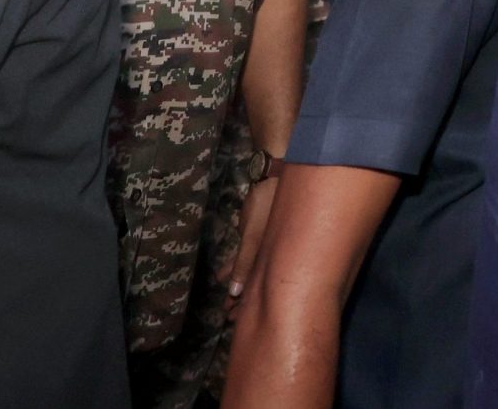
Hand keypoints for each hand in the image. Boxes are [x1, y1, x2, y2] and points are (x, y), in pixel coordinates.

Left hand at [226, 173, 280, 317]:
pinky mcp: (257, 233)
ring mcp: (263, 244)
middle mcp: (268, 254)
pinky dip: (234, 268)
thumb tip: (234, 293)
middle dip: (241, 301)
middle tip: (230, 316)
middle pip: (253, 284)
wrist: (274, 175)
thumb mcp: (252, 236)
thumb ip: (244, 263)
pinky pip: (245, 257)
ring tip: (226, 301)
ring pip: (249, 271)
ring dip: (237, 285)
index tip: (236, 322)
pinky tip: (222, 274)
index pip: (257, 290)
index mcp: (269, 258)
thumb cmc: (264, 205)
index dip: (246, 307)